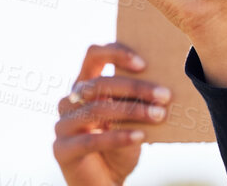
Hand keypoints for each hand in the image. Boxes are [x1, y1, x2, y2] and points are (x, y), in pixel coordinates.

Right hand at [51, 42, 167, 185]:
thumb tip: (163, 85)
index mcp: (85, 85)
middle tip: (164, 96)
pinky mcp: (61, 150)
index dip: (117, 53)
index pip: (94, 55)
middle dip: (135, 88)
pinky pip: (91, 139)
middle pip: (99, 83)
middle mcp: (70, 101)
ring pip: (97, 109)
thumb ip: (136, 100)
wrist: (106, 181)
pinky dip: (119, 136)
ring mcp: (62, 125)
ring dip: (132, 111)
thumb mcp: (132, 118)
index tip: (144, 64)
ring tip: (159, 115)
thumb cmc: (122, 144)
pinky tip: (140, 136)